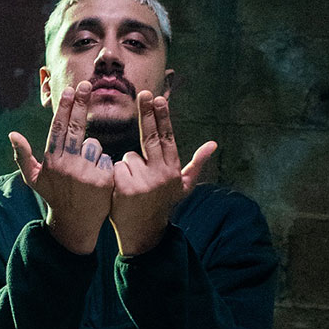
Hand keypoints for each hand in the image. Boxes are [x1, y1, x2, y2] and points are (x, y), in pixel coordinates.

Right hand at [10, 81, 114, 253]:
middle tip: (86, 85)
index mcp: (52, 161)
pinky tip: (97, 178)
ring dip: (92, 153)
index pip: (58, 129)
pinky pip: (107, 159)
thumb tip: (12, 134)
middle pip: (77, 127)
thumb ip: (22, 156)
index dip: (64, 108)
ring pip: (94, 146)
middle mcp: (68, 165)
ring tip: (85, 171)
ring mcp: (86, 173)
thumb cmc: (54, 196)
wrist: (75, 224)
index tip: (69, 90)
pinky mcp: (104, 180)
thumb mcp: (34, 179)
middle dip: (81, 104)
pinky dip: (103, 165)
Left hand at [110, 91, 216, 255]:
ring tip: (133, 187)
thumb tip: (213, 144)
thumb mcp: (182, 187)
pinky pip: (114, 169)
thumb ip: (195, 164)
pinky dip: (114, 176)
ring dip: (126, 168)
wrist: (144, 235)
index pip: (168, 138)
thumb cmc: (161, 205)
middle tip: (143, 93)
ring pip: (127, 158)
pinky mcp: (125, 188)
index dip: (163, 117)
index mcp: (172, 171)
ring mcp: (143, 182)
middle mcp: (161, 175)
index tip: (159, 99)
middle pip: (152, 137)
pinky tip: (120, 192)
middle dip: (147, 113)